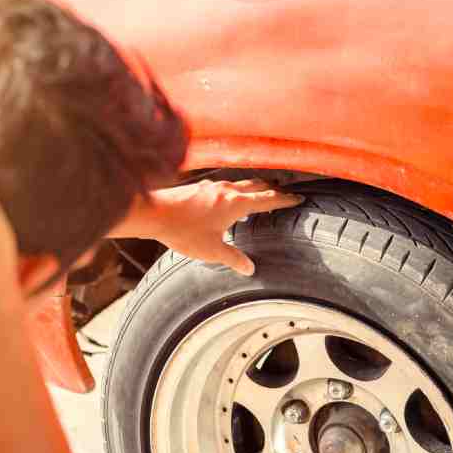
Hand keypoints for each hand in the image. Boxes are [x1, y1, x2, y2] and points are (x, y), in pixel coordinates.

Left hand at [113, 179, 304, 275]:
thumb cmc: (183, 231)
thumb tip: (249, 269)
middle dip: (273, 188)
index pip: (269, 199)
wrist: (153, 213)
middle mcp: (227, 190)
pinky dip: (236, 189)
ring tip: (260, 192)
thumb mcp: (212, 250)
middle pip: (258, 185)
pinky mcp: (200, 187)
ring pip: (241, 183)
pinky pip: (225, 186)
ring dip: (254, 187)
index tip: (298, 198)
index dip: (285, 200)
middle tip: (284, 192)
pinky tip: (229, 197)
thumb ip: (233, 259)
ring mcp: (212, 186)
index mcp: (236, 204)